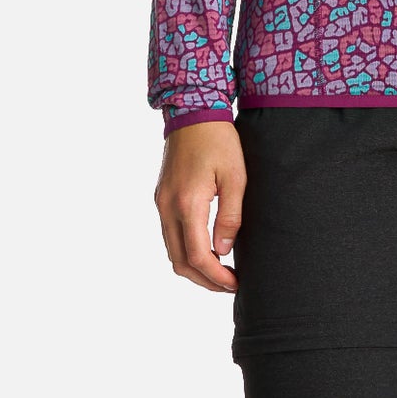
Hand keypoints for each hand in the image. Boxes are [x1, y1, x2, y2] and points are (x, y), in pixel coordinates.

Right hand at [154, 120, 246, 292]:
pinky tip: (205, 250)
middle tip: (229, 285)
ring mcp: (161, 203)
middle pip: (179, 262)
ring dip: (193, 268)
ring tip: (220, 272)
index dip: (215, 276)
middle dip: (204, 280)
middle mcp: (168, 207)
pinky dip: (185, 250)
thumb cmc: (219, 140)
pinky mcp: (161, 197)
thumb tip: (223, 251)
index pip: (197, 256)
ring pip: (171, 251)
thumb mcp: (236, 176)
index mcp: (187, 203)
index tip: (234, 284)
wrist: (193, 112)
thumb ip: (230, 216)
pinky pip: (169, 235)